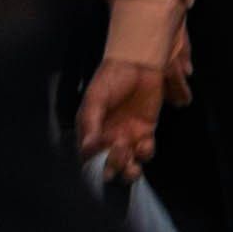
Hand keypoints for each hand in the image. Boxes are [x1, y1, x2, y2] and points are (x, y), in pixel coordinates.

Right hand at [77, 54, 162, 182]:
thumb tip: (87, 148)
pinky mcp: (145, 133)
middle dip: (113, 168)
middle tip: (119, 152)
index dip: (93, 164)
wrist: (139, 62)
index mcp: (91, 131)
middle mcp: (108, 138)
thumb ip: (91, 122)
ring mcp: (127, 137)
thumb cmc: (112, 77)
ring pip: (127, 166)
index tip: (100, 156)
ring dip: (129, 170)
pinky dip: (145, 153)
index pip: (88, 158)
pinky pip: (145, 152)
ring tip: (131, 159)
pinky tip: (144, 143)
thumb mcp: (96, 97)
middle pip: (108, 166)